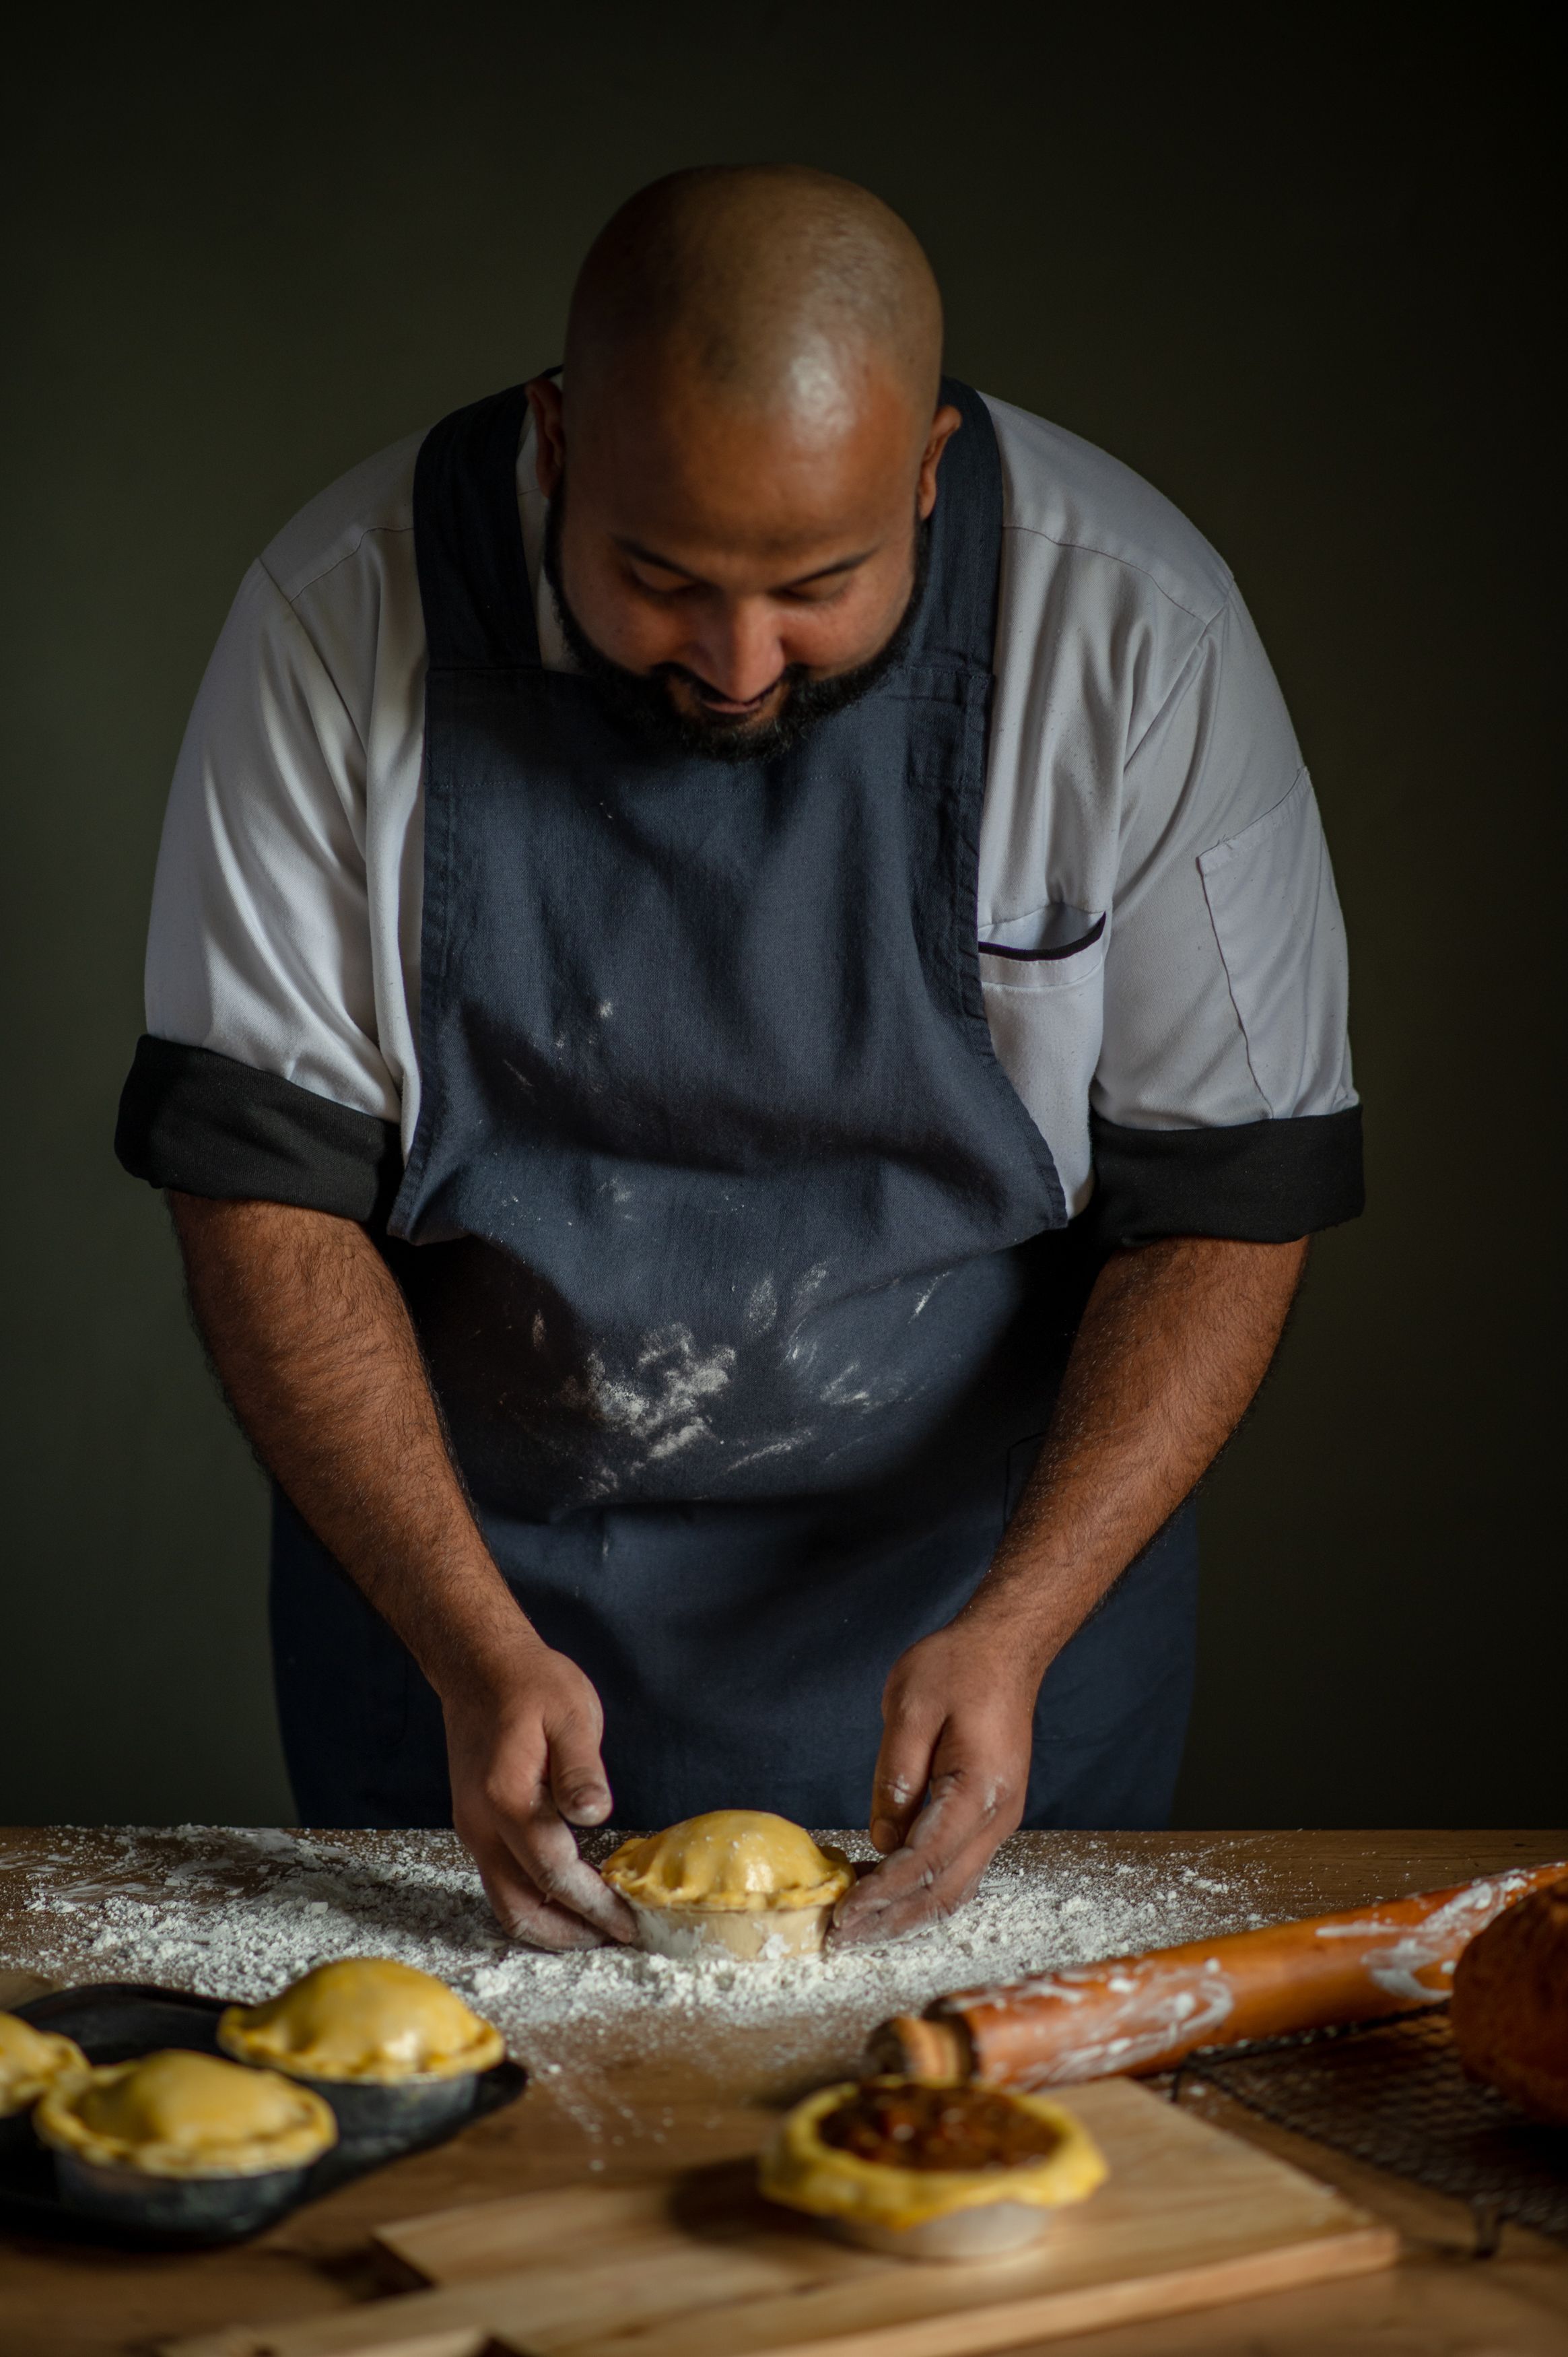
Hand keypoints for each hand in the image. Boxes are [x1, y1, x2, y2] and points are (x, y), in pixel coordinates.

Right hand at [443, 1636, 636, 1949]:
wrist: (479, 1668)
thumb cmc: (531, 1685)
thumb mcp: (570, 1713)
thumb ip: (580, 1768)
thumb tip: (594, 1815)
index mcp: (508, 1800)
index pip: (553, 1873)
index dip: (592, 1904)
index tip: (627, 1922)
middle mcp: (481, 1825)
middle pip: (520, 1907)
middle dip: (570, 1934)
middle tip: (616, 1937)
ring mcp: (473, 1829)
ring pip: (505, 1902)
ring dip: (550, 1924)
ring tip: (595, 1928)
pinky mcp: (475, 1826)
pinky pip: (500, 1882)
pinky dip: (533, 1901)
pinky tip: (565, 1896)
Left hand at [832, 1620, 1037, 1947]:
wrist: (1004, 1650)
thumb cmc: (957, 1668)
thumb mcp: (911, 1706)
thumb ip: (895, 1776)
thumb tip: (882, 1839)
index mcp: (979, 1790)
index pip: (926, 1859)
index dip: (883, 1892)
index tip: (845, 1913)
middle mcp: (997, 1816)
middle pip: (943, 1889)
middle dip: (892, 1920)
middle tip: (843, 1938)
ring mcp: (998, 1820)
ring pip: (955, 1888)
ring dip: (908, 1914)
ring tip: (861, 1928)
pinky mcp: (989, 1816)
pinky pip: (959, 1869)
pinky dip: (923, 1890)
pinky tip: (890, 1896)